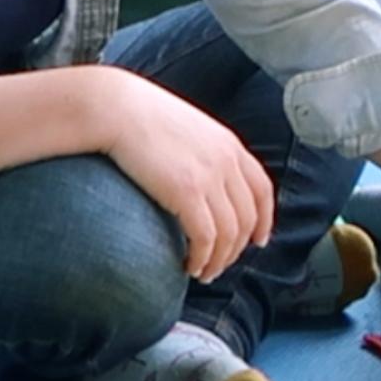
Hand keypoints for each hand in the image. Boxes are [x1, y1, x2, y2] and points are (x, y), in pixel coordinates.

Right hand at [93, 71, 276, 283]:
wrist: (115, 107)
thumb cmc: (139, 117)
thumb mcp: (185, 128)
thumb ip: (201, 151)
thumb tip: (197, 177)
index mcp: (229, 144)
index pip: (262, 189)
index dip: (264, 219)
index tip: (257, 240)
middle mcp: (227, 161)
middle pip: (247, 217)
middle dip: (237, 249)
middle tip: (219, 264)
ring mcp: (210, 176)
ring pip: (230, 234)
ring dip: (218, 261)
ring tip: (202, 273)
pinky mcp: (187, 192)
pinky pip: (206, 238)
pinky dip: (201, 259)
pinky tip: (188, 265)